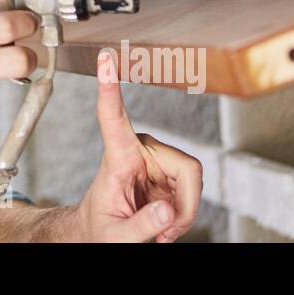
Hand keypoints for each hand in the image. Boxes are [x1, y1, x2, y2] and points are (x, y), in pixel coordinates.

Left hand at [64, 49, 202, 241]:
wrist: (101, 234)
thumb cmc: (99, 229)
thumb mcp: (114, 236)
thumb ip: (142, 225)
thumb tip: (168, 211)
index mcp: (118, 156)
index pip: (112, 117)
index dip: (109, 86)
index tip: (105, 58)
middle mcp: (140, 149)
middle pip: (186, 167)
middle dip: (185, 207)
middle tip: (166, 233)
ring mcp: (157, 159)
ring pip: (194, 180)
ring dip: (185, 213)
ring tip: (163, 230)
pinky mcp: (169, 170)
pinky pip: (193, 189)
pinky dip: (185, 213)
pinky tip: (167, 222)